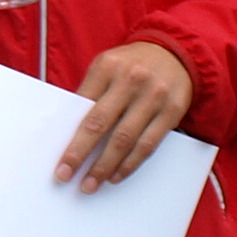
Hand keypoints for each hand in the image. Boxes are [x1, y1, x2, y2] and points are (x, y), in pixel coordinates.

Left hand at [56, 40, 194, 189]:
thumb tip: (69, 131)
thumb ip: (91, 93)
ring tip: (91, 184)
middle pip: (100, 124)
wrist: (177, 53)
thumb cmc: (131, 64)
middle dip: (81, 154)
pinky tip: (116, 175)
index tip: (59, 160)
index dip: (69, 136)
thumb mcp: (106, 66)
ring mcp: (154, 97)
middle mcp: (131, 81)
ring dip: (106, 166)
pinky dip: (131, 163)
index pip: (82, 107)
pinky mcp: (172, 112)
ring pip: (125, 139)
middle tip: (66, 176)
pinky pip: (149, 144)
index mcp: (107, 67)